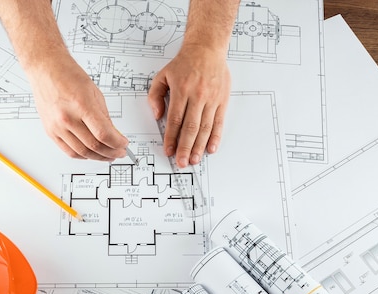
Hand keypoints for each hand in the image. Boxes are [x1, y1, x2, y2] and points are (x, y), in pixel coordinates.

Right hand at [28, 52, 128, 161]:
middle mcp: (67, 118)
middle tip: (119, 152)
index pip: (104, 134)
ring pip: (81, 152)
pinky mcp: (50, 131)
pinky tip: (91, 154)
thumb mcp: (95, 93)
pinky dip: (82, 156)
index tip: (124, 144)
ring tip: (108, 155)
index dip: (117, 143)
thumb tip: (113, 135)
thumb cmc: (68, 75)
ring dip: (98, 157)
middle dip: (111, 152)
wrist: (45, 69)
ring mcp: (57, 126)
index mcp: (81, 105)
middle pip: (93, 146)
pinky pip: (68, 151)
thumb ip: (104, 117)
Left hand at [148, 44, 230, 167]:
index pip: (175, 120)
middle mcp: (198, 95)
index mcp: (181, 90)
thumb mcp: (162, 75)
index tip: (168, 150)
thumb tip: (157, 116)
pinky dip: (215, 137)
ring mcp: (212, 98)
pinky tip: (211, 148)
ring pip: (205, 127)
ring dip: (199, 146)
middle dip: (185, 147)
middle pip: (191, 127)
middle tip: (181, 162)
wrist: (207, 48)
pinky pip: (219, 122)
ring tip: (194, 159)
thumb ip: (155, 96)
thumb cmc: (185, 63)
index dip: (171, 138)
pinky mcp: (222, 100)